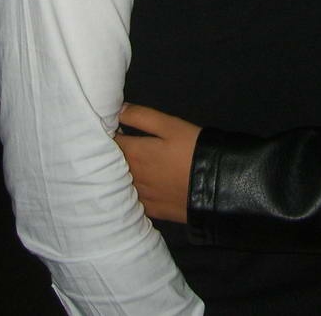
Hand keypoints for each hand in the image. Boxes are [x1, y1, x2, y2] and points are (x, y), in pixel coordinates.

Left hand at [115, 103, 200, 222]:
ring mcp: (140, 197)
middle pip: (110, 165)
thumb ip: (141, 116)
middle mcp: (131, 177)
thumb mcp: (170, 125)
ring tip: (122, 167)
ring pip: (119, 185)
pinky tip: (136, 188)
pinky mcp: (151, 210)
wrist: (215, 185)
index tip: (106, 129)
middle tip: (111, 147)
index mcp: (133, 154)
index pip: (109, 143)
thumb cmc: (192, 149)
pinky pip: (132, 201)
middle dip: (109, 156)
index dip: (106, 135)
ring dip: (117, 175)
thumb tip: (117, 110)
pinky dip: (129, 194)